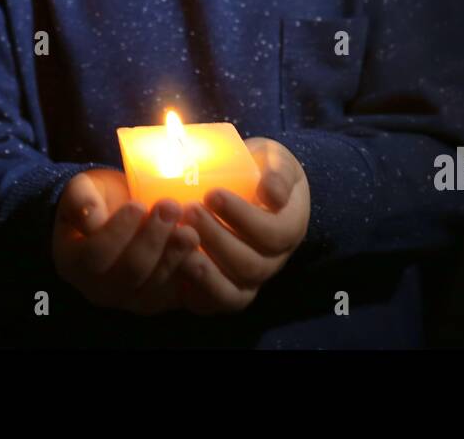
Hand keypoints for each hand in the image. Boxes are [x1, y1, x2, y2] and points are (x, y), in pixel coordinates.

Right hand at [52, 168, 200, 314]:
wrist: (119, 214)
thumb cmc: (99, 200)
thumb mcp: (82, 190)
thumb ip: (81, 199)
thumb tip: (92, 217)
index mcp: (75, 263)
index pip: (95, 255)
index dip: (117, 232)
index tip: (137, 205)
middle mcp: (101, 289)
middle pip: (130, 273)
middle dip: (153, 240)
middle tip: (172, 207)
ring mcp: (134, 299)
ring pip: (157, 288)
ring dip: (176, 258)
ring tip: (190, 230)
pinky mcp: (164, 299)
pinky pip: (180, 296)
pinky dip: (194, 277)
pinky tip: (204, 253)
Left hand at [175, 137, 309, 315]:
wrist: (243, 188)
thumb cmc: (258, 170)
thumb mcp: (274, 159)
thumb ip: (279, 172)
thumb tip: (272, 195)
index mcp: (290, 229)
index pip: (273, 234)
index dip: (243, 217)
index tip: (213, 194)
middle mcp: (272, 261)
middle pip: (250, 265)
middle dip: (217, 238)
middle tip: (189, 210)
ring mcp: (249, 281)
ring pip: (232, 291)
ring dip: (203, 268)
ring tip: (178, 239)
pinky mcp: (223, 292)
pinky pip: (213, 304)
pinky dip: (193, 290)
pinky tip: (173, 265)